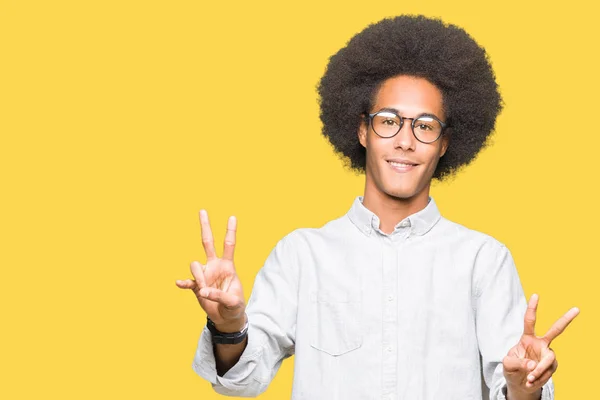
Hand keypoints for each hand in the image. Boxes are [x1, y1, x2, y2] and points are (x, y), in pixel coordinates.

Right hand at [176, 210, 245, 331]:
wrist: (226, 317)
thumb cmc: (235, 306)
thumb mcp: (233, 302)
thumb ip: (219, 296)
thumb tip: (202, 291)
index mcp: (227, 266)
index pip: (229, 245)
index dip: (230, 231)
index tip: (232, 216)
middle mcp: (214, 266)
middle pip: (208, 242)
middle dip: (205, 226)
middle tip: (202, 210)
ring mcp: (204, 275)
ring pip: (195, 265)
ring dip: (199, 278)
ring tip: (204, 292)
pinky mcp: (196, 286)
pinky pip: (188, 281)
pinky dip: (184, 282)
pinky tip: (179, 283)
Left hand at [503, 294, 578, 397]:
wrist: (519, 384)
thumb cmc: (512, 370)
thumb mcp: (508, 364)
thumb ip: (517, 363)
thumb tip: (532, 365)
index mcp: (527, 338)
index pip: (530, 321)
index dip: (532, 308)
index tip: (536, 295)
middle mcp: (540, 344)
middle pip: (555, 330)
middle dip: (566, 319)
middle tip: (577, 309)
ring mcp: (548, 355)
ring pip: (549, 359)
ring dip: (539, 370)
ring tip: (529, 378)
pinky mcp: (552, 366)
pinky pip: (547, 372)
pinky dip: (539, 378)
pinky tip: (532, 381)